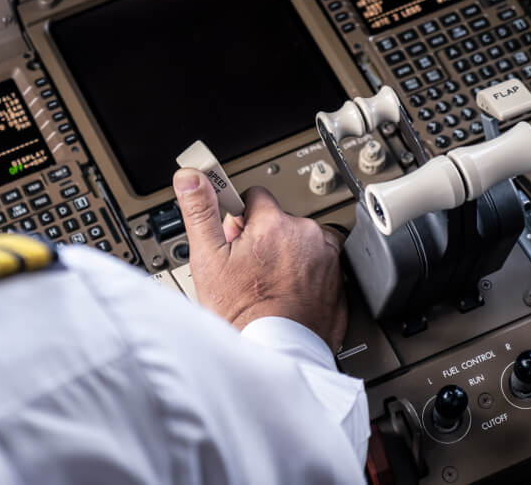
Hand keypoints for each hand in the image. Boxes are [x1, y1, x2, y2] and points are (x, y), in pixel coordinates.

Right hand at [173, 168, 347, 351]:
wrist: (276, 352)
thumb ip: (200, 211)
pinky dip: (306, 277)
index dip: (239, 219)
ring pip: (300, 244)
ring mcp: (327, 258)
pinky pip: (319, 267)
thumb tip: (191, 177)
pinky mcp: (339, 281)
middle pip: (279, 222)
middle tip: (247, 269)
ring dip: (287, 257)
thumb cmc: (242, 312)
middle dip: (264, 239)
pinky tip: (287, 295)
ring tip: (268, 285)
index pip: (255, 197)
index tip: (235, 237)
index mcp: (273, 223)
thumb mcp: (208, 258)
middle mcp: (306, 234)